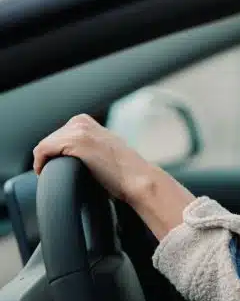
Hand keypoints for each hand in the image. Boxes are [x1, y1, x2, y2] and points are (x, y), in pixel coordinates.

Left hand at [33, 114, 195, 238]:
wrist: (137, 179)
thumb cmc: (123, 173)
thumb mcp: (103, 151)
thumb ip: (88, 146)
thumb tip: (75, 158)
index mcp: (86, 121)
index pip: (56, 135)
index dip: (54, 153)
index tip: (56, 166)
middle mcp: (81, 122)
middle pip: (49, 139)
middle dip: (49, 157)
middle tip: (53, 174)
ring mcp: (79, 130)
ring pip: (45, 145)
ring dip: (45, 161)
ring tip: (49, 175)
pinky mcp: (75, 142)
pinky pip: (43, 150)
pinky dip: (40, 163)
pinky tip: (44, 173)